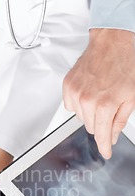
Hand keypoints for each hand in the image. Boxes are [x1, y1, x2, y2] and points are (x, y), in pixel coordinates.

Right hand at [63, 29, 134, 158]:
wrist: (113, 42)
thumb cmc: (126, 64)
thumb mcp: (132, 96)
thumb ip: (121, 120)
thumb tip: (112, 135)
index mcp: (105, 105)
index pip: (102, 136)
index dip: (105, 147)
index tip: (106, 152)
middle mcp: (87, 100)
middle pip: (92, 127)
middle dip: (102, 123)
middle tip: (110, 108)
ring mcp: (75, 93)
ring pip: (81, 117)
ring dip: (90, 112)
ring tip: (100, 96)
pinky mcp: (68, 86)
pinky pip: (71, 106)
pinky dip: (80, 103)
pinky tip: (90, 92)